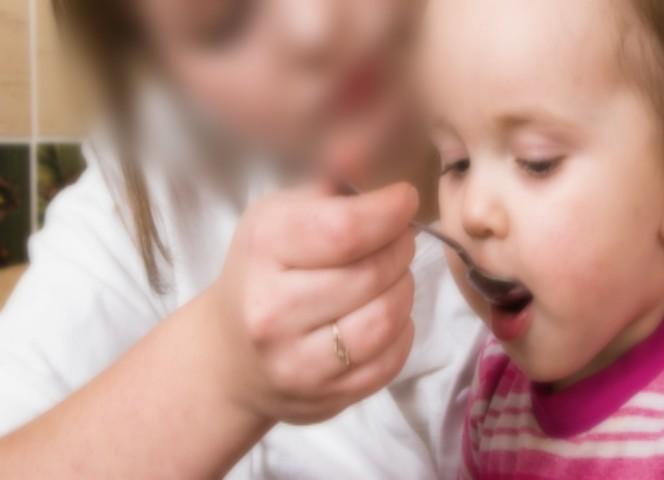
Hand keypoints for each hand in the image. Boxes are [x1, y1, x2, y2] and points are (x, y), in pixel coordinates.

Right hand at [205, 182, 418, 424]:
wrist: (230, 354)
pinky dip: (402, 331)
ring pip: (386, 320)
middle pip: (373, 274)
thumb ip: (329, 186)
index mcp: (263, 249)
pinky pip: (389, 361)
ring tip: (393, 276)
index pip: (346, 229)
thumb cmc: (265, 271)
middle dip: (401, 249)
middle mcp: (272, 309)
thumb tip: (373, 145)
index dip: (390, 211)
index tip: (404, 200)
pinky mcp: (321, 398)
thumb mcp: (280, 216)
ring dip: (404, 290)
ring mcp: (295, 361)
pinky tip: (386, 314)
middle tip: (398, 239)